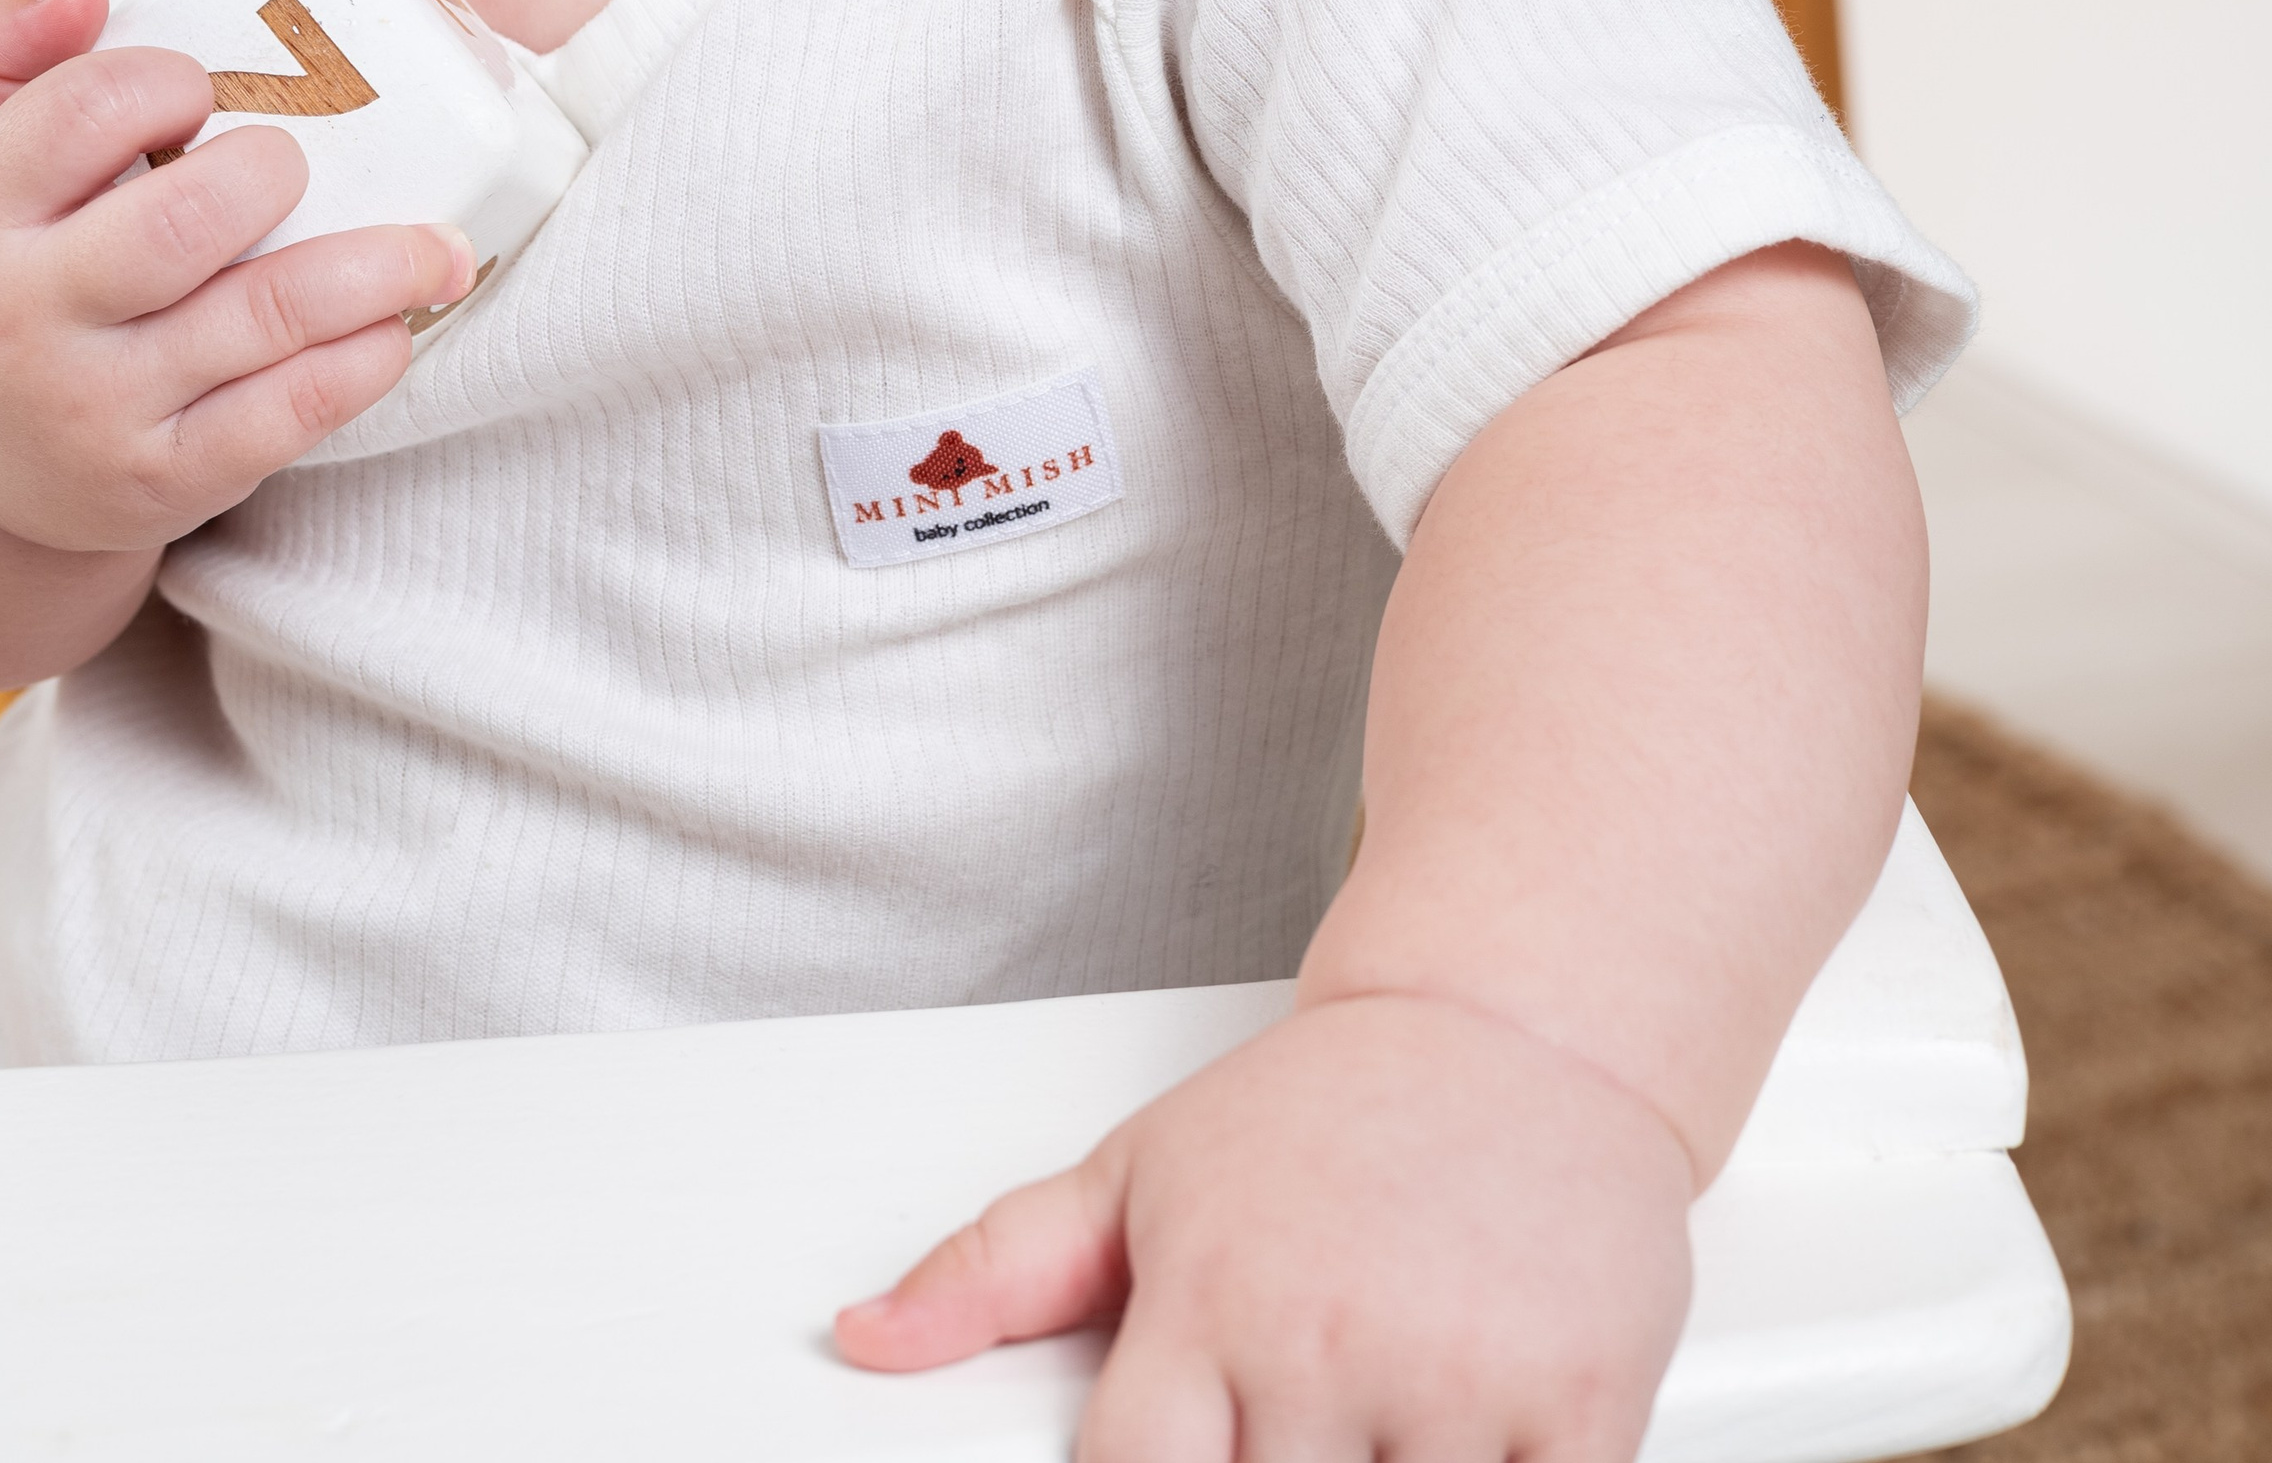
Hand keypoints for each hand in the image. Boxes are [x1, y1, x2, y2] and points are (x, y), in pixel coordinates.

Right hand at [0, 0, 469, 555]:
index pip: (82, 113)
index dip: (165, 83)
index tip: (197, 89)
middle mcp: (19, 317)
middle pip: (187, 219)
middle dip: (272, 169)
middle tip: (290, 163)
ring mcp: (93, 408)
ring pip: (269, 316)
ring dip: (381, 267)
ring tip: (435, 243)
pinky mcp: (160, 482)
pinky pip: (289, 416)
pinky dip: (364, 361)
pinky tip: (393, 326)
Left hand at [835, 990, 1693, 1459]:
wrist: (1512, 1023)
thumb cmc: (1323, 1109)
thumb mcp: (1142, 1167)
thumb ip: (998, 1265)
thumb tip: (865, 1333)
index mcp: (1208, 1304)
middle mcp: (1323, 1347)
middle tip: (1276, 1436)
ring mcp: (1452, 1384)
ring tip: (1360, 1440)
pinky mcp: (1578, 1406)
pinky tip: (1459, 1452)